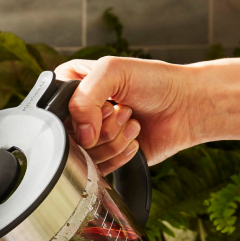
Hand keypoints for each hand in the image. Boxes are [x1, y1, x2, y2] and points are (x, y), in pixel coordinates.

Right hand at [57, 57, 202, 174]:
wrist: (186, 106)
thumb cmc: (154, 81)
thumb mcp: (113, 71)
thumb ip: (84, 97)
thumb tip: (82, 137)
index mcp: (73, 85)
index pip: (53, 108)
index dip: (77, 112)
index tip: (104, 103)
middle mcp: (79, 112)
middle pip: (68, 136)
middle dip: (102, 126)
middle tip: (121, 110)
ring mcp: (91, 137)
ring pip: (84, 155)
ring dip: (115, 139)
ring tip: (131, 122)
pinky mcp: (105, 158)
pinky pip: (98, 169)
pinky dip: (120, 155)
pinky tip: (134, 138)